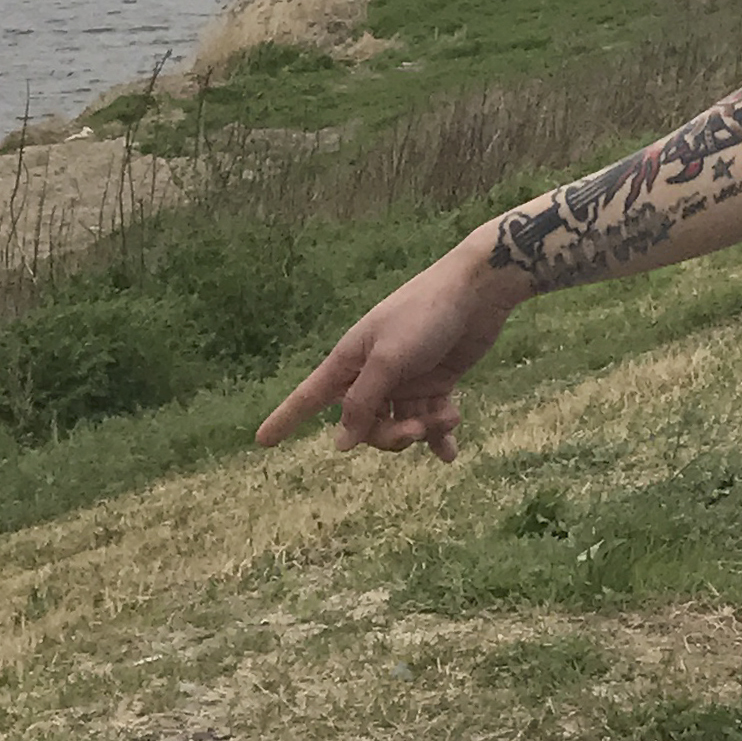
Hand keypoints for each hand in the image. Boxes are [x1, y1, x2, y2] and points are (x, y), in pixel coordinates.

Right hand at [255, 236, 527, 459]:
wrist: (480, 290)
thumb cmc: (427, 314)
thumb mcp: (389, 358)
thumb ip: (363, 400)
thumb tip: (341, 442)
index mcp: (352, 358)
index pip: (311, 395)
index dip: (286, 418)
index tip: (261, 441)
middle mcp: (375, 371)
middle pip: (365, 425)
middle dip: (389, 434)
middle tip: (417, 427)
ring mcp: (406, 378)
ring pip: (399, 425)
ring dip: (423, 429)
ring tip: (448, 418)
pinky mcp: (436, 381)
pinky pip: (430, 420)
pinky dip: (440, 436)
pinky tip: (450, 452)